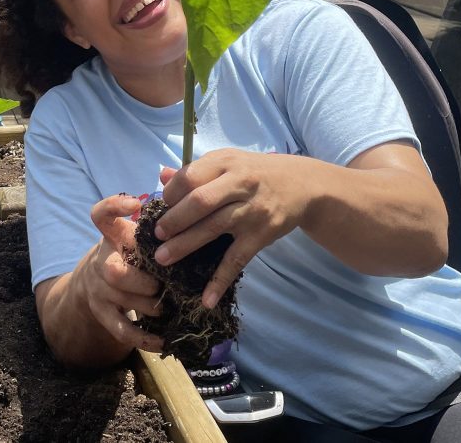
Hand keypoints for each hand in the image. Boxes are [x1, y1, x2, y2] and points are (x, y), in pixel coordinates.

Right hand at [78, 194, 164, 352]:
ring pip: (126, 300)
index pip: (101, 214)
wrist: (91, 284)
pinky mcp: (103, 313)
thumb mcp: (133, 232)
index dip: (115, 206)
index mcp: (111, 236)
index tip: (136, 206)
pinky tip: (164, 340)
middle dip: (146, 280)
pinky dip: (145, 338)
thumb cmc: (127, 253)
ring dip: (154, 306)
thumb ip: (153, 213)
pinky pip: (122, 330)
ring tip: (172, 304)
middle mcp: (101, 260)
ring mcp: (100, 289)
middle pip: (116, 271)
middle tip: (166, 281)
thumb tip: (171, 175)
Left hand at [154, 149, 310, 307]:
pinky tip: (206, 299)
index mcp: (225, 163)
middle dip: (174, 220)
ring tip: (162, 258)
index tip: (162, 205)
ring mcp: (251, 211)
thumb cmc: (256, 172)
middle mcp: (239, 184)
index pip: (190, 176)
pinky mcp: (261, 235)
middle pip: (200, 202)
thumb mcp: (228, 162)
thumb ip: (196, 170)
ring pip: (213, 228)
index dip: (171, 192)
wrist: (303, 185)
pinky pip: (237, 260)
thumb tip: (161, 176)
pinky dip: (221, 280)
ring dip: (185, 245)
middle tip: (156, 234)